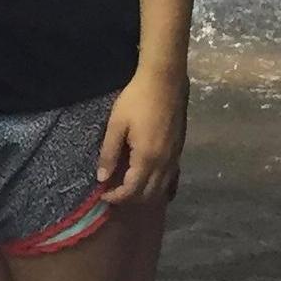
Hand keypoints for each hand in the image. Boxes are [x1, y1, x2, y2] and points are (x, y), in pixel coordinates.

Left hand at [97, 68, 186, 206]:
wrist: (165, 81)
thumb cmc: (137, 99)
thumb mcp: (117, 124)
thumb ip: (109, 153)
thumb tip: (102, 178)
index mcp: (147, 158)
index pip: (132, 191)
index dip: (116, 197)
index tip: (102, 194)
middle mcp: (164, 164)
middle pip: (148, 196)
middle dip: (129, 199)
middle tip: (113, 193)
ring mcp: (174, 158)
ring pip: (161, 189)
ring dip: (144, 194)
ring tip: (127, 188)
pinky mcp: (179, 150)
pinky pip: (170, 178)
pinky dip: (158, 186)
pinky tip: (148, 179)